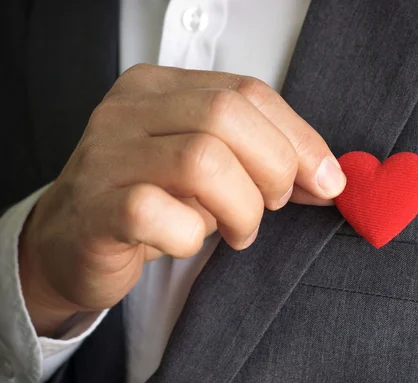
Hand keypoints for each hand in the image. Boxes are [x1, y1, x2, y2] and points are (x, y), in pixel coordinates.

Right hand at [18, 64, 345, 335]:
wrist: (70, 239)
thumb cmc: (150, 197)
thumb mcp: (208, 164)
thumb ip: (260, 156)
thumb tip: (328, 177)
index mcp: (161, 87)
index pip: (249, 91)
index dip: (300, 138)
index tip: (327, 181)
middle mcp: (129, 110)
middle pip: (228, 116)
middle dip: (274, 169)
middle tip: (274, 204)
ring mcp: (107, 157)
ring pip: (203, 161)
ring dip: (242, 207)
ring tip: (240, 230)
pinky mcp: (96, 209)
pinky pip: (160, 214)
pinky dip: (192, 236)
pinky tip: (187, 241)